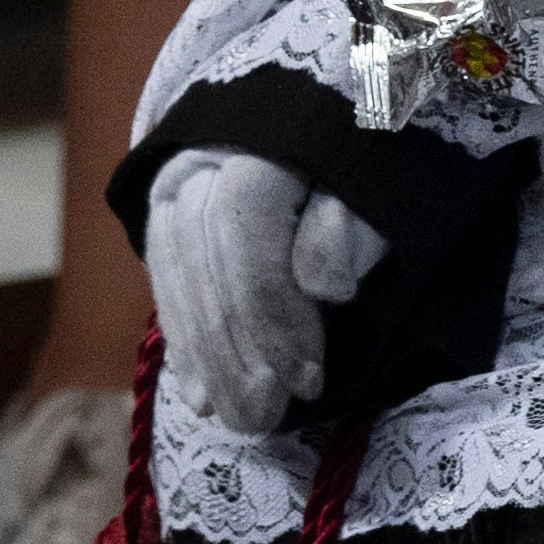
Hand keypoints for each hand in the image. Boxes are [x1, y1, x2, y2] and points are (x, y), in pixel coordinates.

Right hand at [146, 148, 391, 432]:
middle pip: (203, 261)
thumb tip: (325, 288)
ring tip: (233, 417)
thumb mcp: (379, 193)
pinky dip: (183, 341)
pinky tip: (200, 392)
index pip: (246, 231)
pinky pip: (164, 280)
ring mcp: (178, 183)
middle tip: (262, 419)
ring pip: (176, 275)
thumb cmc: (367, 166)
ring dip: (204, 357)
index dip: (271, 314)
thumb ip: (351, 233)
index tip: (307, 381)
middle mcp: (206, 158)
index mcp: (265, 145)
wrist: (335, 125)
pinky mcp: (166, 213)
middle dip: (233, 352)